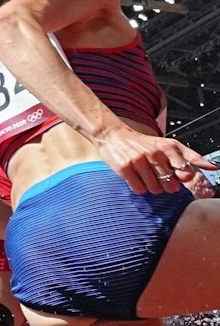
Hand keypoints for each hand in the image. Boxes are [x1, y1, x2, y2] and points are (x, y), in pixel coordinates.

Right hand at [94, 126, 214, 195]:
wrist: (115, 137)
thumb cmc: (144, 144)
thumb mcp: (170, 145)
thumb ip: (192, 157)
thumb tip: (213, 168)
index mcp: (170, 147)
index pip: (187, 171)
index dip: (186, 181)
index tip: (183, 183)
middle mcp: (156, 152)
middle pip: (171, 183)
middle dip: (167, 186)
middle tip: (161, 180)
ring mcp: (140, 160)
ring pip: (155, 188)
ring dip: (152, 188)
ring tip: (147, 179)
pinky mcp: (125, 168)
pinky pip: (139, 188)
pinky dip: (139, 188)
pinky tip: (137, 180)